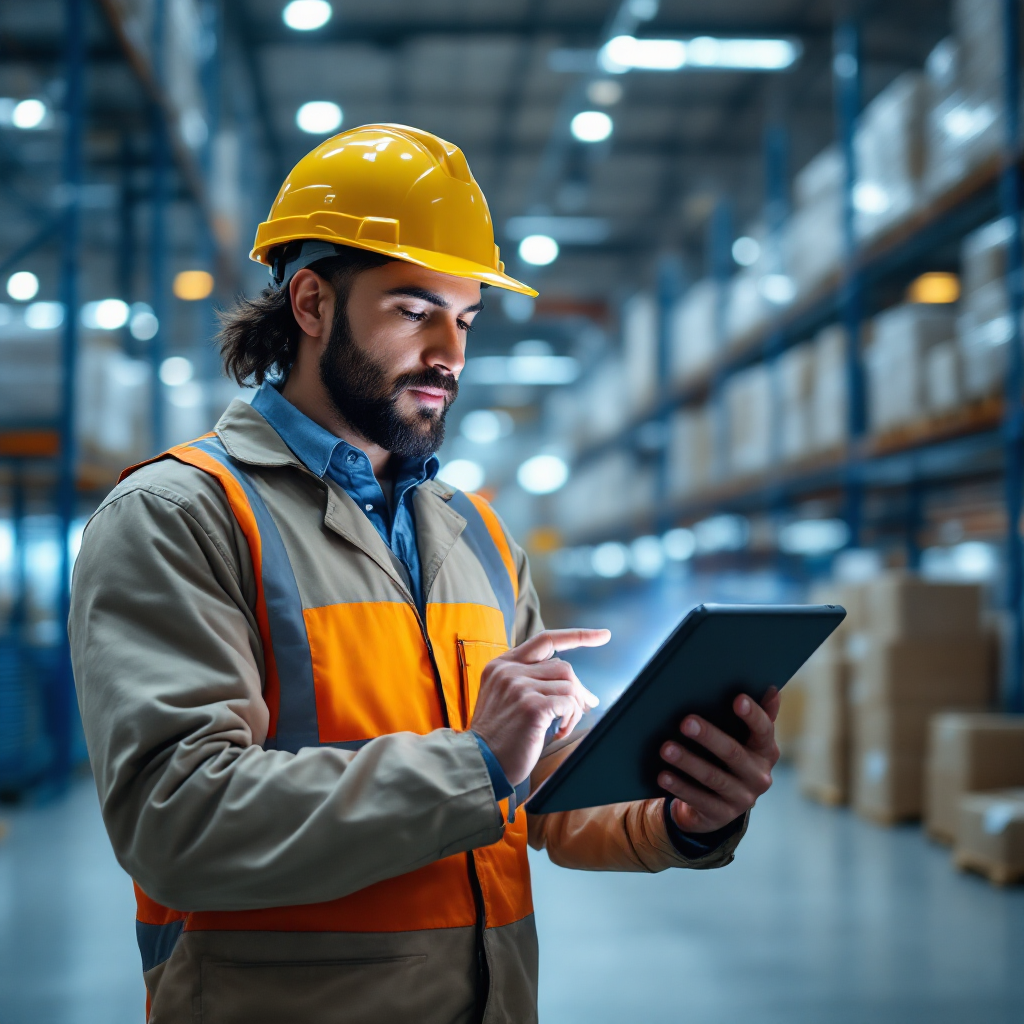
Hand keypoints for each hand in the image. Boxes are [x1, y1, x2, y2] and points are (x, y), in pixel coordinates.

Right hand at [470, 628, 609, 786]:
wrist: (478, 762)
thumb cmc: (497, 736)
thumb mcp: (505, 697)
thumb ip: (530, 682)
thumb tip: (578, 688)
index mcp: (502, 665)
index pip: (545, 640)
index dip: (577, 636)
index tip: (602, 635)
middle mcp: (509, 670)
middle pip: (563, 667)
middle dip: (578, 690)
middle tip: (584, 708)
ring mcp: (519, 686)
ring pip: (569, 685)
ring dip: (574, 709)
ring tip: (562, 725)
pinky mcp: (531, 706)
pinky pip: (568, 704)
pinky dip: (570, 719)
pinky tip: (558, 732)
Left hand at [658, 688, 780, 833]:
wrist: (717, 804)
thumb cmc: (728, 759)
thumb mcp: (744, 740)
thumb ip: (757, 716)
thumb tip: (772, 689)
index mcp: (765, 751)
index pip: (764, 731)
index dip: (752, 715)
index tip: (737, 699)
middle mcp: (759, 776)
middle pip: (733, 754)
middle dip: (709, 737)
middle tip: (685, 722)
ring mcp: (742, 799)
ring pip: (713, 778)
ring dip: (688, 762)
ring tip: (666, 748)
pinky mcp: (721, 816)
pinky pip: (698, 800)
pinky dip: (679, 786)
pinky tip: (663, 775)